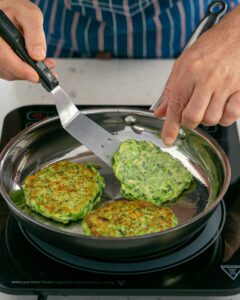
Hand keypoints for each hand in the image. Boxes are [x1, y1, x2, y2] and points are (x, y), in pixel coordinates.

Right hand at [0, 0, 54, 81]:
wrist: (13, 14)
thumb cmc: (19, 12)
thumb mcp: (30, 16)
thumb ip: (35, 34)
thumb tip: (38, 55)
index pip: (3, 56)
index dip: (19, 68)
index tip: (35, 75)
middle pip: (7, 68)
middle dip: (29, 72)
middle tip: (47, 70)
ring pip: (10, 73)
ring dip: (29, 73)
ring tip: (45, 65)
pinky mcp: (2, 61)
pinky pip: (11, 72)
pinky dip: (26, 72)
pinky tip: (37, 66)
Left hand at [154, 5, 239, 144]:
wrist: (237, 32)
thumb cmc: (211, 46)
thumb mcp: (183, 64)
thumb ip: (171, 90)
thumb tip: (160, 111)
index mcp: (189, 72)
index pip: (175, 106)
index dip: (170, 127)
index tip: (168, 139)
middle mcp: (207, 79)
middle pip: (193, 117)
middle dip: (189, 122)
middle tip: (190, 115)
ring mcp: (226, 85)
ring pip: (213, 119)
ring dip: (208, 118)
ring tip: (208, 105)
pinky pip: (232, 115)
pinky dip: (226, 116)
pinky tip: (223, 105)